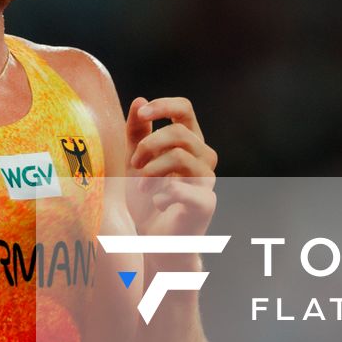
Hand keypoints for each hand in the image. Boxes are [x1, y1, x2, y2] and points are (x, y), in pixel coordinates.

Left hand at [124, 96, 218, 240]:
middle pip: (179, 132)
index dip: (164, 106)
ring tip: (142, 188)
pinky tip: (158, 204)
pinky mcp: (206, 203)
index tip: (143, 113)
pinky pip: (180, 188)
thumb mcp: (134, 161)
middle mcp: (204, 157)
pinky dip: (161, 196)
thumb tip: (139, 100)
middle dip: (149, 146)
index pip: (185, 110)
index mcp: (189, 142)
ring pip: (179, 156)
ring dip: (152, 171)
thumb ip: (137, 133)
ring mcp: (208, 180)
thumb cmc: (146, 199)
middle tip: (134, 166)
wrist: (152, 240)